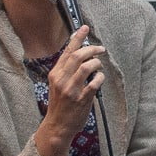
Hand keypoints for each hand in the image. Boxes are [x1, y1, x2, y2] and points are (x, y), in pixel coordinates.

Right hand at [33, 27, 105, 155]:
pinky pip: (94, 83)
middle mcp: (61, 80)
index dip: (77, 38)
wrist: (57, 127)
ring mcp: (71, 90)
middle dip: (91, 48)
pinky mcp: (81, 99)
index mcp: (55, 74)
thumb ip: (67, 70)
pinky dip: (100, 78)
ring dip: (96, 63)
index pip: (66, 51)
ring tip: (99, 66)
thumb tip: (81, 53)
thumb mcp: (58, 84)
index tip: (84, 28)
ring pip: (86, 66)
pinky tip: (99, 79)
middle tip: (100, 49)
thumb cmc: (60, 104)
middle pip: (77, 56)